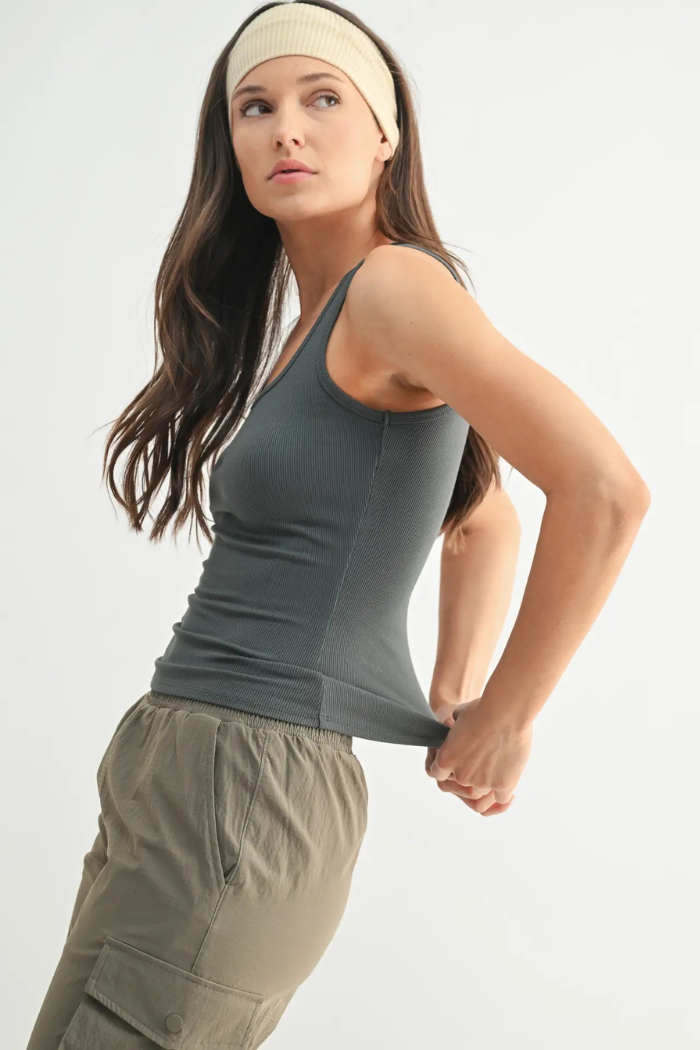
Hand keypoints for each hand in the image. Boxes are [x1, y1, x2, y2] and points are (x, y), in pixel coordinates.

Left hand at [425, 697, 531, 815]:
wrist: (506, 712)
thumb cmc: (483, 708)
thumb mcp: (459, 715)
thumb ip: (454, 728)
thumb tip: (453, 724)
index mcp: (445, 760)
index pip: (439, 775)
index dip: (449, 769)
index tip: (459, 762)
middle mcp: (461, 775)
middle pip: (464, 783)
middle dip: (472, 774)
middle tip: (484, 760)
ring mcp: (482, 782)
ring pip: (483, 792)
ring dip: (489, 783)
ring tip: (499, 767)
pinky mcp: (503, 785)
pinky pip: (502, 799)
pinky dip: (504, 792)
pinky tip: (508, 781)